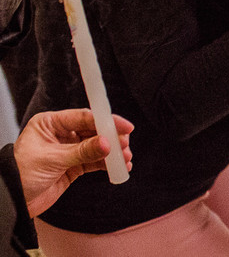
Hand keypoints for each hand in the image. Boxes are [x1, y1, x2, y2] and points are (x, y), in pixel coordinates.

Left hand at [15, 109, 133, 216]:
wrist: (13, 201)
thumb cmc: (20, 175)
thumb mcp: (52, 160)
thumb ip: (82, 151)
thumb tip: (107, 143)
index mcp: (50, 124)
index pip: (83, 117)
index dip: (105, 120)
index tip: (123, 126)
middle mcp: (61, 134)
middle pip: (93, 130)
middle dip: (111, 138)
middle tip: (125, 144)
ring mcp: (68, 150)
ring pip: (97, 146)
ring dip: (112, 152)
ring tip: (125, 158)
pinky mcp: (73, 166)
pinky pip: (95, 161)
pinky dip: (107, 164)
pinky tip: (118, 166)